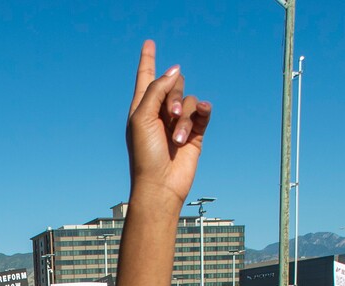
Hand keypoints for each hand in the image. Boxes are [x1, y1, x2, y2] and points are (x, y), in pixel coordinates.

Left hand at [126, 40, 210, 204]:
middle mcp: (160, 113)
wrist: (160, 185)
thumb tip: (175, 70)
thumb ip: (156, 89)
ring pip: (189, 100)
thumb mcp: (142, 117)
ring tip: (177, 138)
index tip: (149, 43)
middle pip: (174, 84)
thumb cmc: (144, 154)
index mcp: (142, 108)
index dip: (148, 60)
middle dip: (174, 95)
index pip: (146, 77)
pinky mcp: (195, 134)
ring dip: (184, 117)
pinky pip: (203, 111)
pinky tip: (202, 112)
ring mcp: (178, 123)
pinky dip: (202, 111)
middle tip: (170, 114)